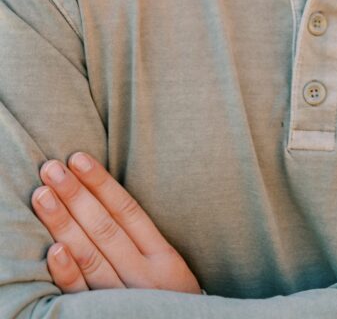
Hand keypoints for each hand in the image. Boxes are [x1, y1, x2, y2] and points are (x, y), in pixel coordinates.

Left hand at [32, 153, 200, 294]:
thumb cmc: (169, 298)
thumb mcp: (168, 266)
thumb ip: (141, 239)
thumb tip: (102, 198)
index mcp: (162, 257)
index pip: (127, 211)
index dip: (101, 183)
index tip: (78, 158)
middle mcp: (143, 275)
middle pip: (105, 228)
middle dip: (75, 195)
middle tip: (51, 168)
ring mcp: (122, 298)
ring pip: (90, 255)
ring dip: (63, 223)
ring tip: (42, 194)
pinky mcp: (102, 317)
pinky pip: (81, 294)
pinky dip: (67, 272)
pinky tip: (53, 249)